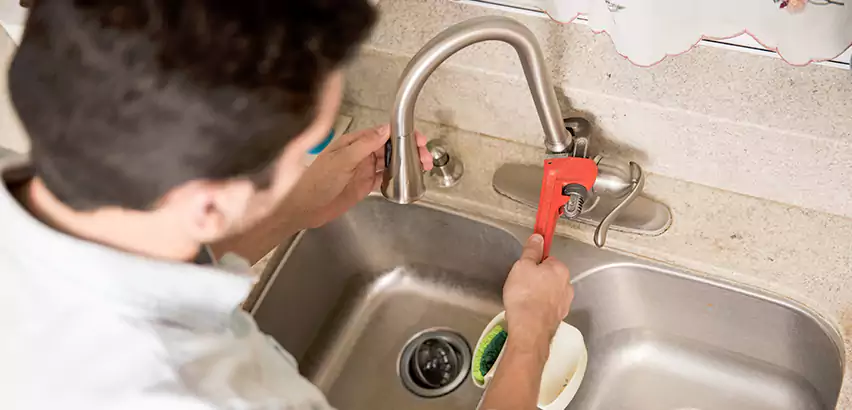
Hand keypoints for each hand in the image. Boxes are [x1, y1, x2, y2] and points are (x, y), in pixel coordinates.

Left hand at [283, 124, 432, 228]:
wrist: (304, 207)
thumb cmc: (316, 181)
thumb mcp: (342, 160)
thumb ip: (364, 145)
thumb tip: (384, 130)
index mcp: (353, 143)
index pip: (382, 134)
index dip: (401, 135)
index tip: (417, 138)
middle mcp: (360, 154)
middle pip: (390, 148)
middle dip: (409, 150)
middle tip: (425, 156)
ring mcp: (362, 170)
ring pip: (390, 163)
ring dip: (406, 164)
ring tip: (422, 167)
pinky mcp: (363, 186)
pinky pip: (384, 179)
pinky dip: (396, 178)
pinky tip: (407, 179)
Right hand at [502, 234, 573, 345]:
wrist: (529, 329)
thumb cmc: (525, 296)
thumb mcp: (522, 265)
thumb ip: (531, 251)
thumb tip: (538, 238)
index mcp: (560, 269)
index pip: (547, 259)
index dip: (534, 263)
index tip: (525, 267)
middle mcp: (566, 286)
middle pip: (549, 276)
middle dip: (536, 279)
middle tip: (521, 283)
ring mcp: (563, 303)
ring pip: (549, 292)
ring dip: (538, 294)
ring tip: (522, 298)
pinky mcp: (557, 317)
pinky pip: (547, 306)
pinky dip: (539, 307)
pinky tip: (527, 309)